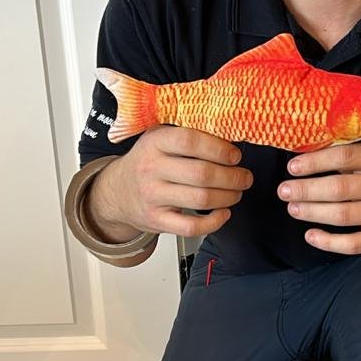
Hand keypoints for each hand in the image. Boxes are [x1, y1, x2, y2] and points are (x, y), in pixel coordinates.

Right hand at [89, 127, 252, 239]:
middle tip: (244, 176)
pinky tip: (222, 213)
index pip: (190, 141)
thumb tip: (228, 133)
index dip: (219, 148)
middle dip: (232, 177)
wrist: (116, 192)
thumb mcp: (157, 138)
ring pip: (201, 199)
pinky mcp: (156, 220)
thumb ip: (186, 134)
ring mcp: (152, 197)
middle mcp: (151, 169)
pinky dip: (214, 222)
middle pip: (201, 174)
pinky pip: (191, 227)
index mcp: (154, 143)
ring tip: (236, 192)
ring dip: (228, 197)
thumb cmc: (146, 162)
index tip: (234, 155)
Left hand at [277, 142, 360, 259]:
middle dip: (306, 189)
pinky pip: (353, 244)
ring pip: (343, 215)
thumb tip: (303, 157)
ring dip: (312, 212)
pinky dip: (328, 242)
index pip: (345, 156)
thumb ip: (349, 158)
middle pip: (340, 188)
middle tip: (284, 190)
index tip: (292, 167)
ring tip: (293, 208)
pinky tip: (310, 235)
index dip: (315, 162)